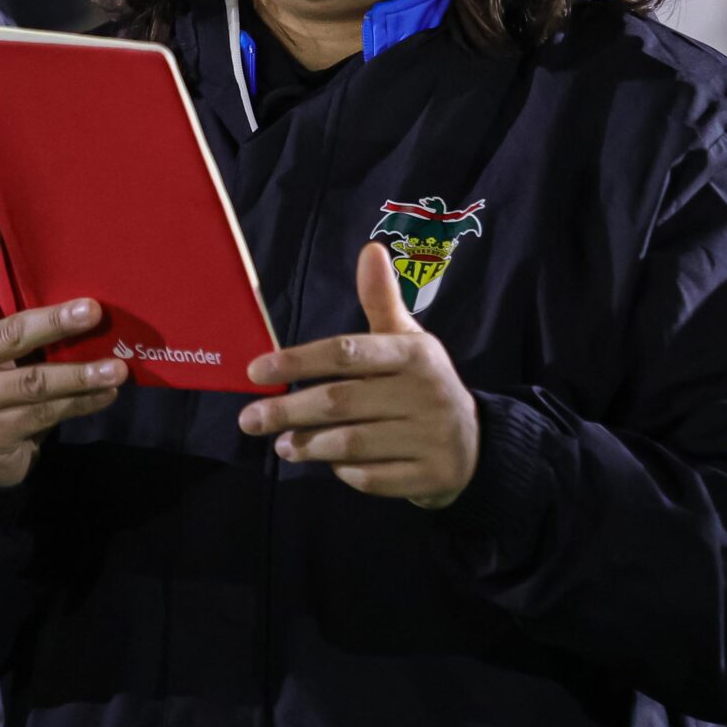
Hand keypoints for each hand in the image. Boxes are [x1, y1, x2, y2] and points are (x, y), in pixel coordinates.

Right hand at [0, 208, 124, 488]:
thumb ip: (28, 325)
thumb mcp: (7, 351)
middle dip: (55, 322)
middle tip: (94, 310)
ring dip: (80, 375)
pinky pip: (45, 415)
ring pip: (34, 383)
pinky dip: (82, 404)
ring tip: (117, 368)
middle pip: (12, 334)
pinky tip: (108, 394)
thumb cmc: (6, 385)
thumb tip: (92, 292)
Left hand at [237, 243, 480, 507]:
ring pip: (353, 444)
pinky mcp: (431, 476)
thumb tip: (370, 249)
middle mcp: (424, 393)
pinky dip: (345, 472)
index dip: (297, 361)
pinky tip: (327, 465)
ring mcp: (431, 438)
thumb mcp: (407, 340)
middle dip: (288, 411)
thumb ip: (381, 300)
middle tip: (250, 419)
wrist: (476, 443)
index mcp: (413, 354)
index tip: (255, 371)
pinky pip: (373, 478)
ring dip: (309, 445)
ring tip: (281, 445)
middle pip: (340, 402)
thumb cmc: (422, 384)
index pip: (346, 353)